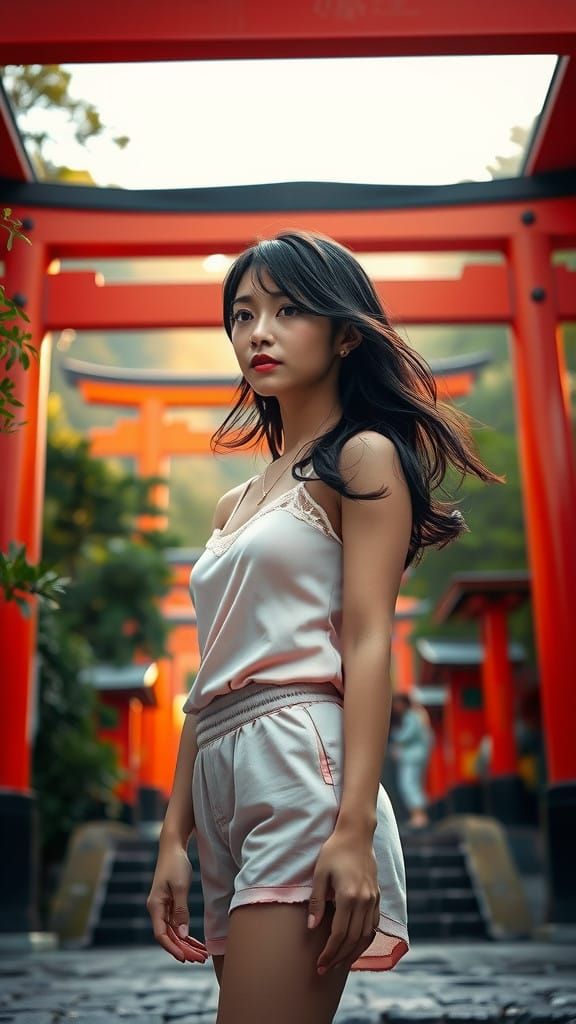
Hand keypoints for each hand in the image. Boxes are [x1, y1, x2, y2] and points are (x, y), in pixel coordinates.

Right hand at [146, 840, 208, 964]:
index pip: (161, 935)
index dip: (172, 948)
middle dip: (184, 950)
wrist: (173, 847)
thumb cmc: (175, 864)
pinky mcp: (170, 904)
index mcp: (155, 906)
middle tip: (200, 960)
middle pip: (169, 936)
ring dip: (187, 944)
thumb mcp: (180, 887)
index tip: (185, 959)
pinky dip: (186, 934)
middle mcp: (157, 909)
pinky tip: (197, 943)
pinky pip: (177, 924)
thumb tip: (183, 934)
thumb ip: (181, 911)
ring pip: (174, 932)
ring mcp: (163, 908)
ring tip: (202, 955)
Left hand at [307, 829, 379, 973]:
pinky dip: (365, 940)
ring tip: (340, 964)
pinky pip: (373, 925)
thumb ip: (317, 902)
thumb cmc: (334, 851)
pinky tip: (355, 946)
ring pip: (366, 936)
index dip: (329, 952)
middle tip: (326, 970)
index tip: (319, 964)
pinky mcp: (377, 896)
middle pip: (353, 939)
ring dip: (353, 953)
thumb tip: (312, 928)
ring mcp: (373, 899)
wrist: (356, 834)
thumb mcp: (320, 874)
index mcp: (348, 896)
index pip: (339, 934)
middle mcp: (364, 901)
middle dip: (339, 958)